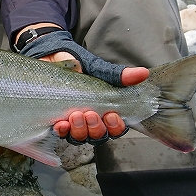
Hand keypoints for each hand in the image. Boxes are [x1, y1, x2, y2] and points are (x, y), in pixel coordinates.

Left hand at [22, 27, 149, 142]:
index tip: (112, 115)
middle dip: (96, 128)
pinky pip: (60, 134)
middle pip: (98, 137)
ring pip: (80, 138)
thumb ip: (119, 75)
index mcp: (104, 111)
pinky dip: (62, 131)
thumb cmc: (78, 66)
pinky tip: (61, 123)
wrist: (52, 56)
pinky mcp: (54, 121)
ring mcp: (72, 123)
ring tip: (75, 115)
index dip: (116, 127)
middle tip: (90, 114)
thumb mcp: (99, 69)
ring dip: (80, 130)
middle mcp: (90, 121)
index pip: (116, 129)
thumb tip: (143, 73)